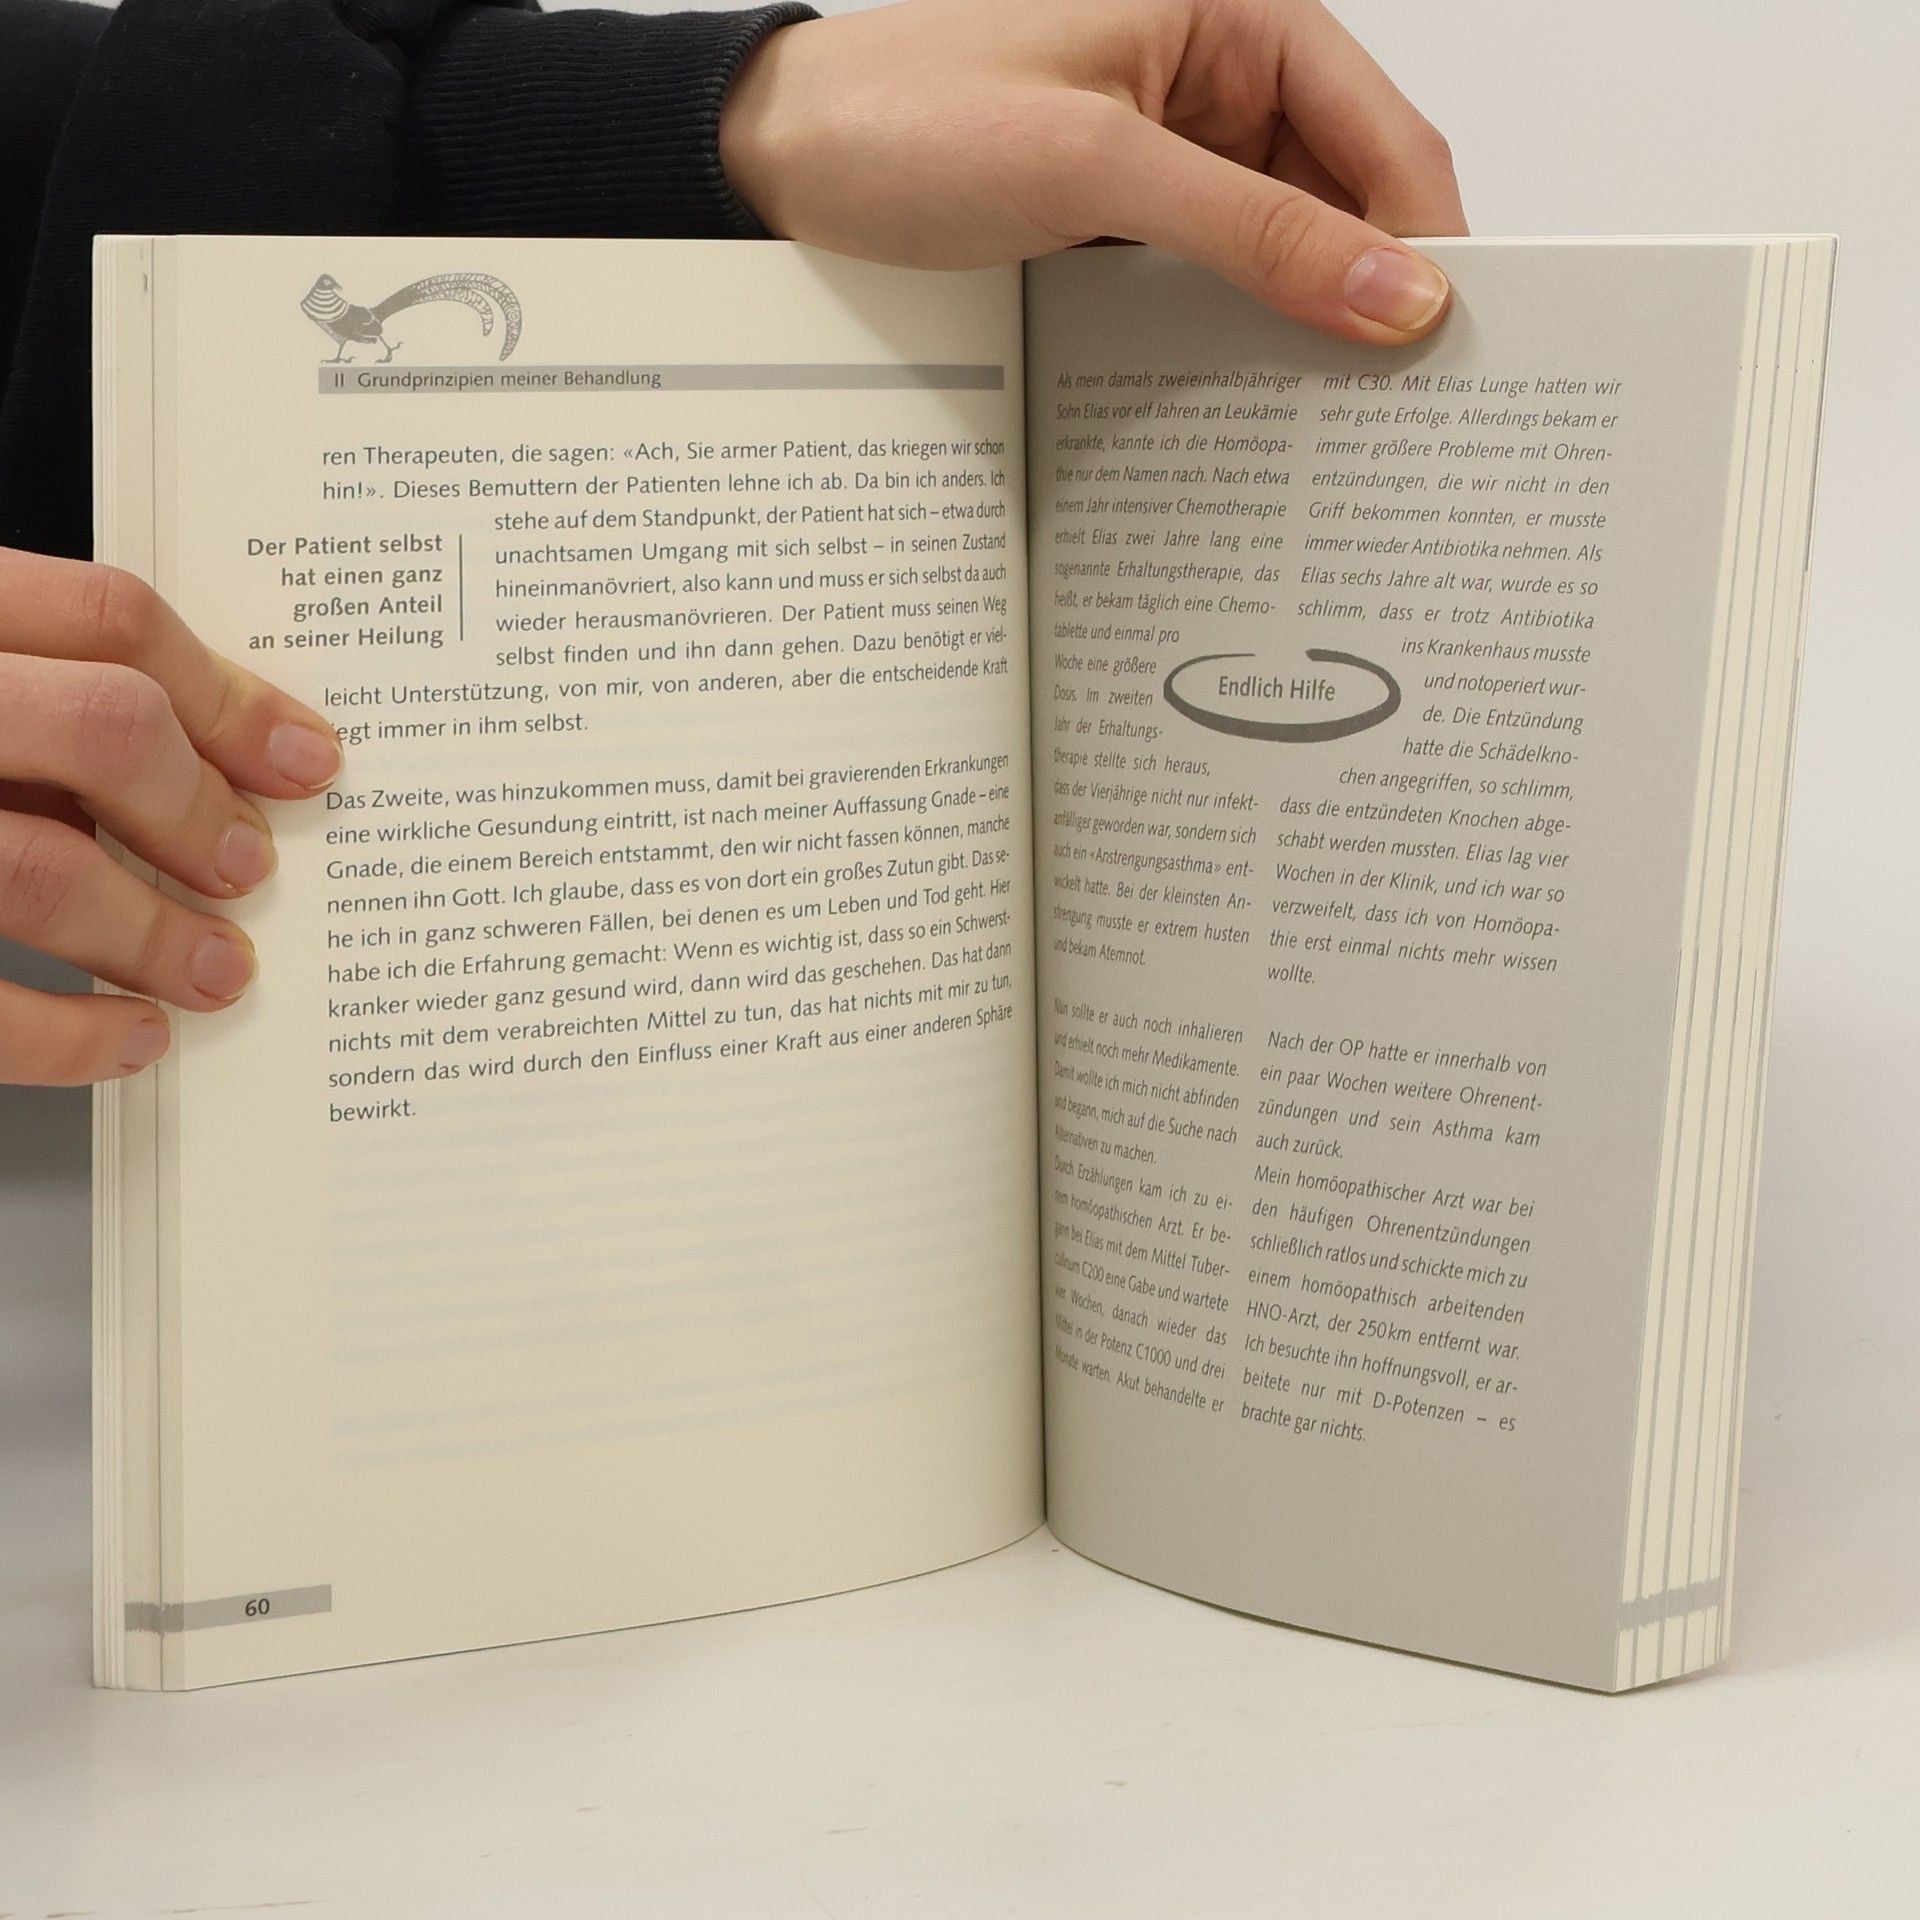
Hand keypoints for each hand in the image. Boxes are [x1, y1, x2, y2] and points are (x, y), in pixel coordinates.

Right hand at [0, 547, 340, 1084]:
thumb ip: (43, 698)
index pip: (105, 618)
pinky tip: (129, 1039)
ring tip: (218, 970)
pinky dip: (67, 1034)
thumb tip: (215, 760)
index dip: (229, 695)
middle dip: (205, 808)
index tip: (310, 760)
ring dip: (155, 933)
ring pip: (43, 866)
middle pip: (104, 727)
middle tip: (254, 867)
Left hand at [721, 0, 1466, 342]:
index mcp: (1236, 17)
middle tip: (1393, 409)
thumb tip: (1395, 292)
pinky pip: (1217, 276)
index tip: (1447, 349)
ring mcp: (1174, 154)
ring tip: (1324, 416)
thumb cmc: (908, 117)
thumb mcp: (1096, 166)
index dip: (1429, 240)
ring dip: (1302, 322)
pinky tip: (1243, 392)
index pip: (1386, 134)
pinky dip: (1237, 331)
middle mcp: (1218, 78)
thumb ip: (1253, 232)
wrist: (780, 165)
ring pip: (1285, 247)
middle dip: (1371, 291)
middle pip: (1347, 198)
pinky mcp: (1129, 215)